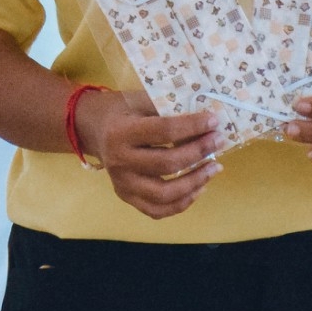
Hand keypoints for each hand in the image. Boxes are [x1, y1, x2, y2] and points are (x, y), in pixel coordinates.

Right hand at [73, 90, 224, 219]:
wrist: (93, 129)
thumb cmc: (121, 110)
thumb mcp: (139, 100)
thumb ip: (167, 109)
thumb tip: (205, 120)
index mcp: (121, 133)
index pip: (164, 131)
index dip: (192, 127)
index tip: (213, 120)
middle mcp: (119, 161)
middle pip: (167, 164)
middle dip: (199, 153)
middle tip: (218, 142)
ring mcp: (122, 183)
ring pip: (165, 194)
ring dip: (196, 182)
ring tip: (214, 168)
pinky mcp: (126, 197)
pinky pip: (158, 210)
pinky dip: (182, 203)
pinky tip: (198, 188)